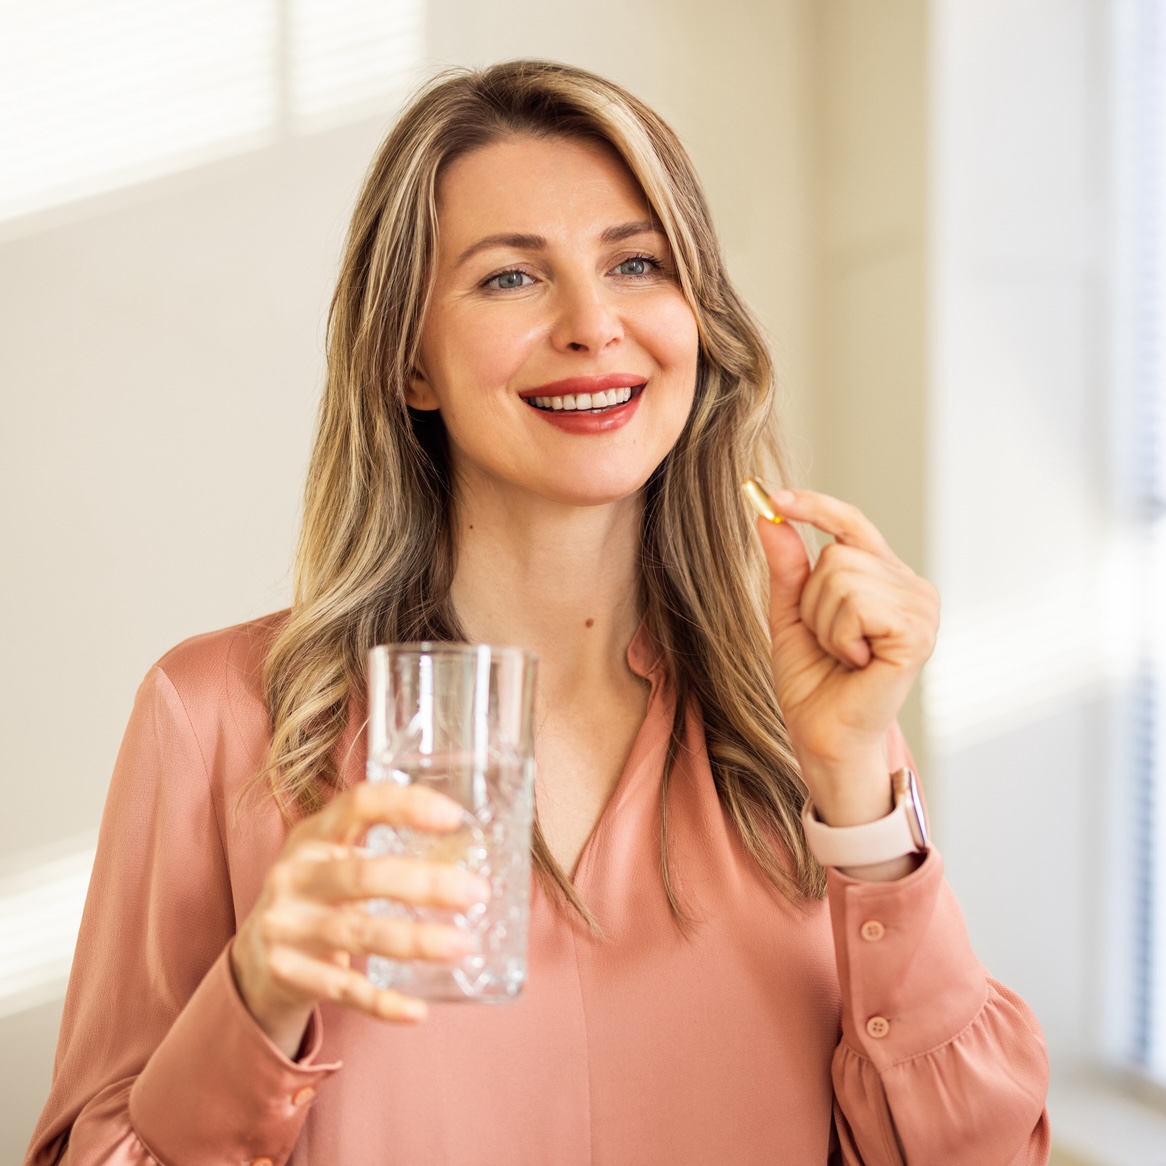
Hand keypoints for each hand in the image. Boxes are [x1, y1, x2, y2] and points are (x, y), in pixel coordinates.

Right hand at [230, 782, 490, 1058]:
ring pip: (359, 933)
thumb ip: (381, 846)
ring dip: (416, 940)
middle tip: (476, 892)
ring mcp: (287, 926)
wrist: (252, 956)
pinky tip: (418, 1011)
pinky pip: (345, 990)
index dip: (405, 805)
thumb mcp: (332, 857)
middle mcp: (294, 876)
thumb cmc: (316, 894)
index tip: (453, 817)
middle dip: (425, 884)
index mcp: (312, 836)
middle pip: (364, 876)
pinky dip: (384, 1003)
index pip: (358, 805)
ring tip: (464, 944)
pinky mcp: (288, 973)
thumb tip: (471, 847)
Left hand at [750, 487, 938, 828]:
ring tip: (843, 655)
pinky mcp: (918, 632)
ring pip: (843, 576)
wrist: (823, 734)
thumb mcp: (791, 614)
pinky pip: (856, 604)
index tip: (776, 496)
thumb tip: (769, 516)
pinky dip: (840, 635)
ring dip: (825, 622)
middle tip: (829, 642)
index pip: (853, 524)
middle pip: (838, 554)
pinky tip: (856, 662)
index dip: (816, 507)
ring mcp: (921, 609)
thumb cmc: (813, 680)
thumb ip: (787, 567)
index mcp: (887, 579)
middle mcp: (913, 588)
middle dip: (813, 601)